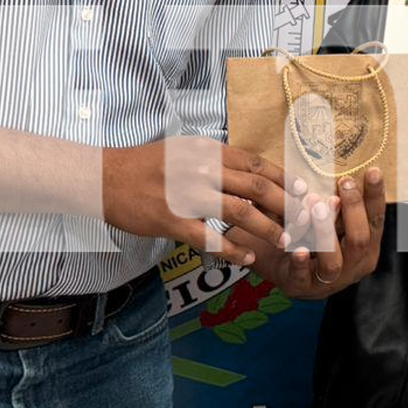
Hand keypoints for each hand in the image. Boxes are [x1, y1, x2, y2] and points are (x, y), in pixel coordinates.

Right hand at [101, 136, 290, 267]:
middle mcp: (202, 169)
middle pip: (255, 186)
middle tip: (304, 218)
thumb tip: (248, 171)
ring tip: (285, 240)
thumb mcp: (185, 150)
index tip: (302, 190)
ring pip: (240, 212)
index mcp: (207, 149)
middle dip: (285, 204)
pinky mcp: (172, 221)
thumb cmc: (147, 165)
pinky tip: (248, 258)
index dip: (283, 178)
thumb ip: (215, 159)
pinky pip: (210, 239)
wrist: (104, 178)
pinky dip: (233, 250)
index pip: (255, 163)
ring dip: (267, 228)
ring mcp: (187, 195)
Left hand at [230, 167, 386, 298]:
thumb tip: (346, 171)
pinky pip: (304, 276)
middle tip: (343, 183)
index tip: (372, 171)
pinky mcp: (303, 287)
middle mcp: (354, 264)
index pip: (376, 219)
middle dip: (353, 210)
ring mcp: (330, 279)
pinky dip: (302, 262)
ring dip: (326, 231)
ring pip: (334, 260)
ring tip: (317, 206)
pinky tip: (299, 249)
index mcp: (367, 245)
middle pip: (360, 239)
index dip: (375, 196)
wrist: (288, 270)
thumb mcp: (333, 219)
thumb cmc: (316, 237)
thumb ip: (340, 203)